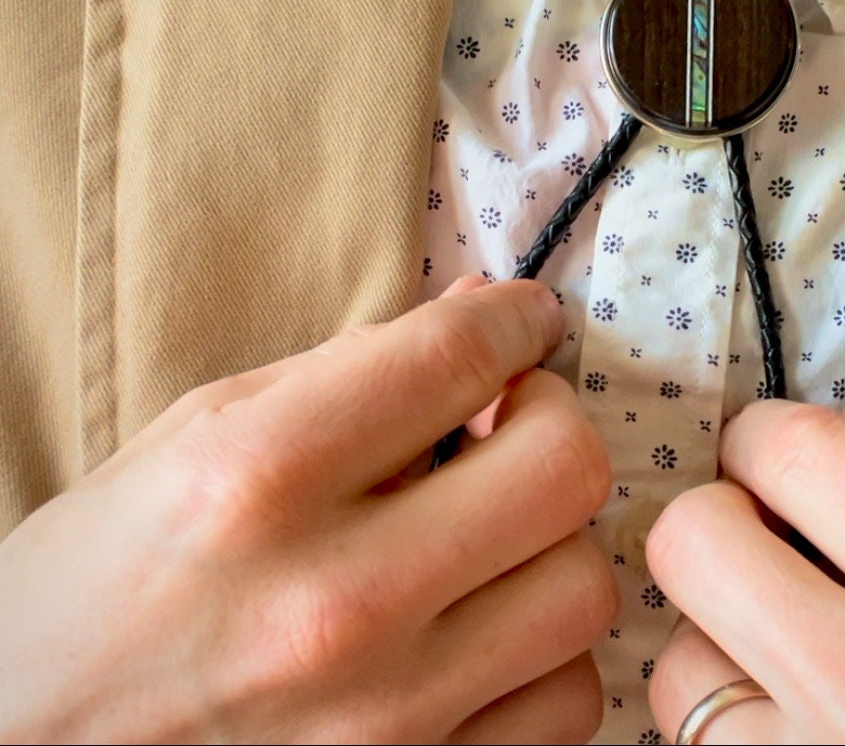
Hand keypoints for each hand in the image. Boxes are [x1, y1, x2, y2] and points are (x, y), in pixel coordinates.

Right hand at [0, 276, 616, 743]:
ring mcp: (383, 718)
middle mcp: (331, 601)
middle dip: (552, 419)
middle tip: (510, 421)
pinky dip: (543, 651)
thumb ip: (348, 369)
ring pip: (583, 589)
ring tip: (489, 534)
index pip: (457, 356)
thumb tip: (483, 307)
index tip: (524, 318)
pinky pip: (565, 702)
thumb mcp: (193, 440)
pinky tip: (482, 626)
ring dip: (551, 540)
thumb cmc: (93, 591)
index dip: (516, 316)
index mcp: (259, 478)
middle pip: (563, 468)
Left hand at [647, 400, 844, 743]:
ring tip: (790, 659)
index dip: (762, 440)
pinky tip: (796, 722)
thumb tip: (787, 489)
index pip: (788, 449)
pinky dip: (737, 726)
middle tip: (760, 541)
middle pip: (690, 543)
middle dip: (717, 525)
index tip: (768, 457)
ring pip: (676, 668)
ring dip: (720, 645)